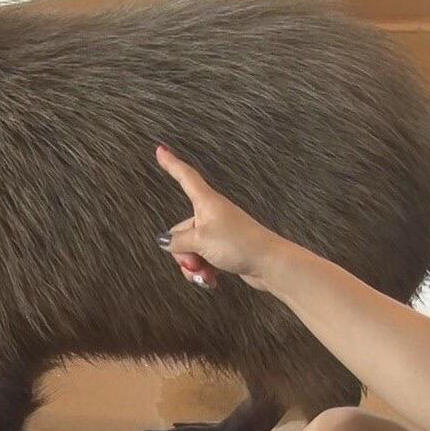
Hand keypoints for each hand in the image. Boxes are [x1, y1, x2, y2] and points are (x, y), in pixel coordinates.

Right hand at [155, 144, 292, 291]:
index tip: (160, 150)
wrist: (269, 263)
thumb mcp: (200, 240)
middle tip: (195, 263)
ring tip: (205, 274)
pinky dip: (204, 272)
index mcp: (206, 203)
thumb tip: (164, 241)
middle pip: (181, 230)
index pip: (185, 177)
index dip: (171, 164)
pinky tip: (212, 280)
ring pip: (191, 250)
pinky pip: (204, 260)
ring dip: (193, 267)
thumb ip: (178, 241)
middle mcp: (210, 215)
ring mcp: (217, 233)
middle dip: (182, 252)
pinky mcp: (224, 250)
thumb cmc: (238, 244)